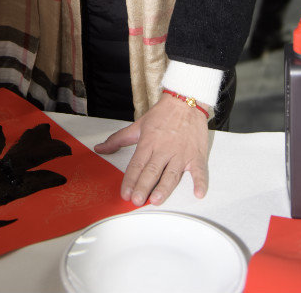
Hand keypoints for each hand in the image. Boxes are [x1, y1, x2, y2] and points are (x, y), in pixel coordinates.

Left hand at [94, 92, 208, 205]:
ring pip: (172, 173)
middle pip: (152, 170)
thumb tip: (99, 148)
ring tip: (156, 200)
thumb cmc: (162, 115)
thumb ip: (118, 139)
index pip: (137, 164)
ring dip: (165, 187)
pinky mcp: (197, 155)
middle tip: (137, 200)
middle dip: (143, 186)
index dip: (130, 180)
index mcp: (149, 142)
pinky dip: (200, 182)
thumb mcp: (138, 125)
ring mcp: (181, 153)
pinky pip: (200, 171)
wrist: (186, 101)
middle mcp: (164, 149)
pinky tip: (198, 193)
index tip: (125, 193)